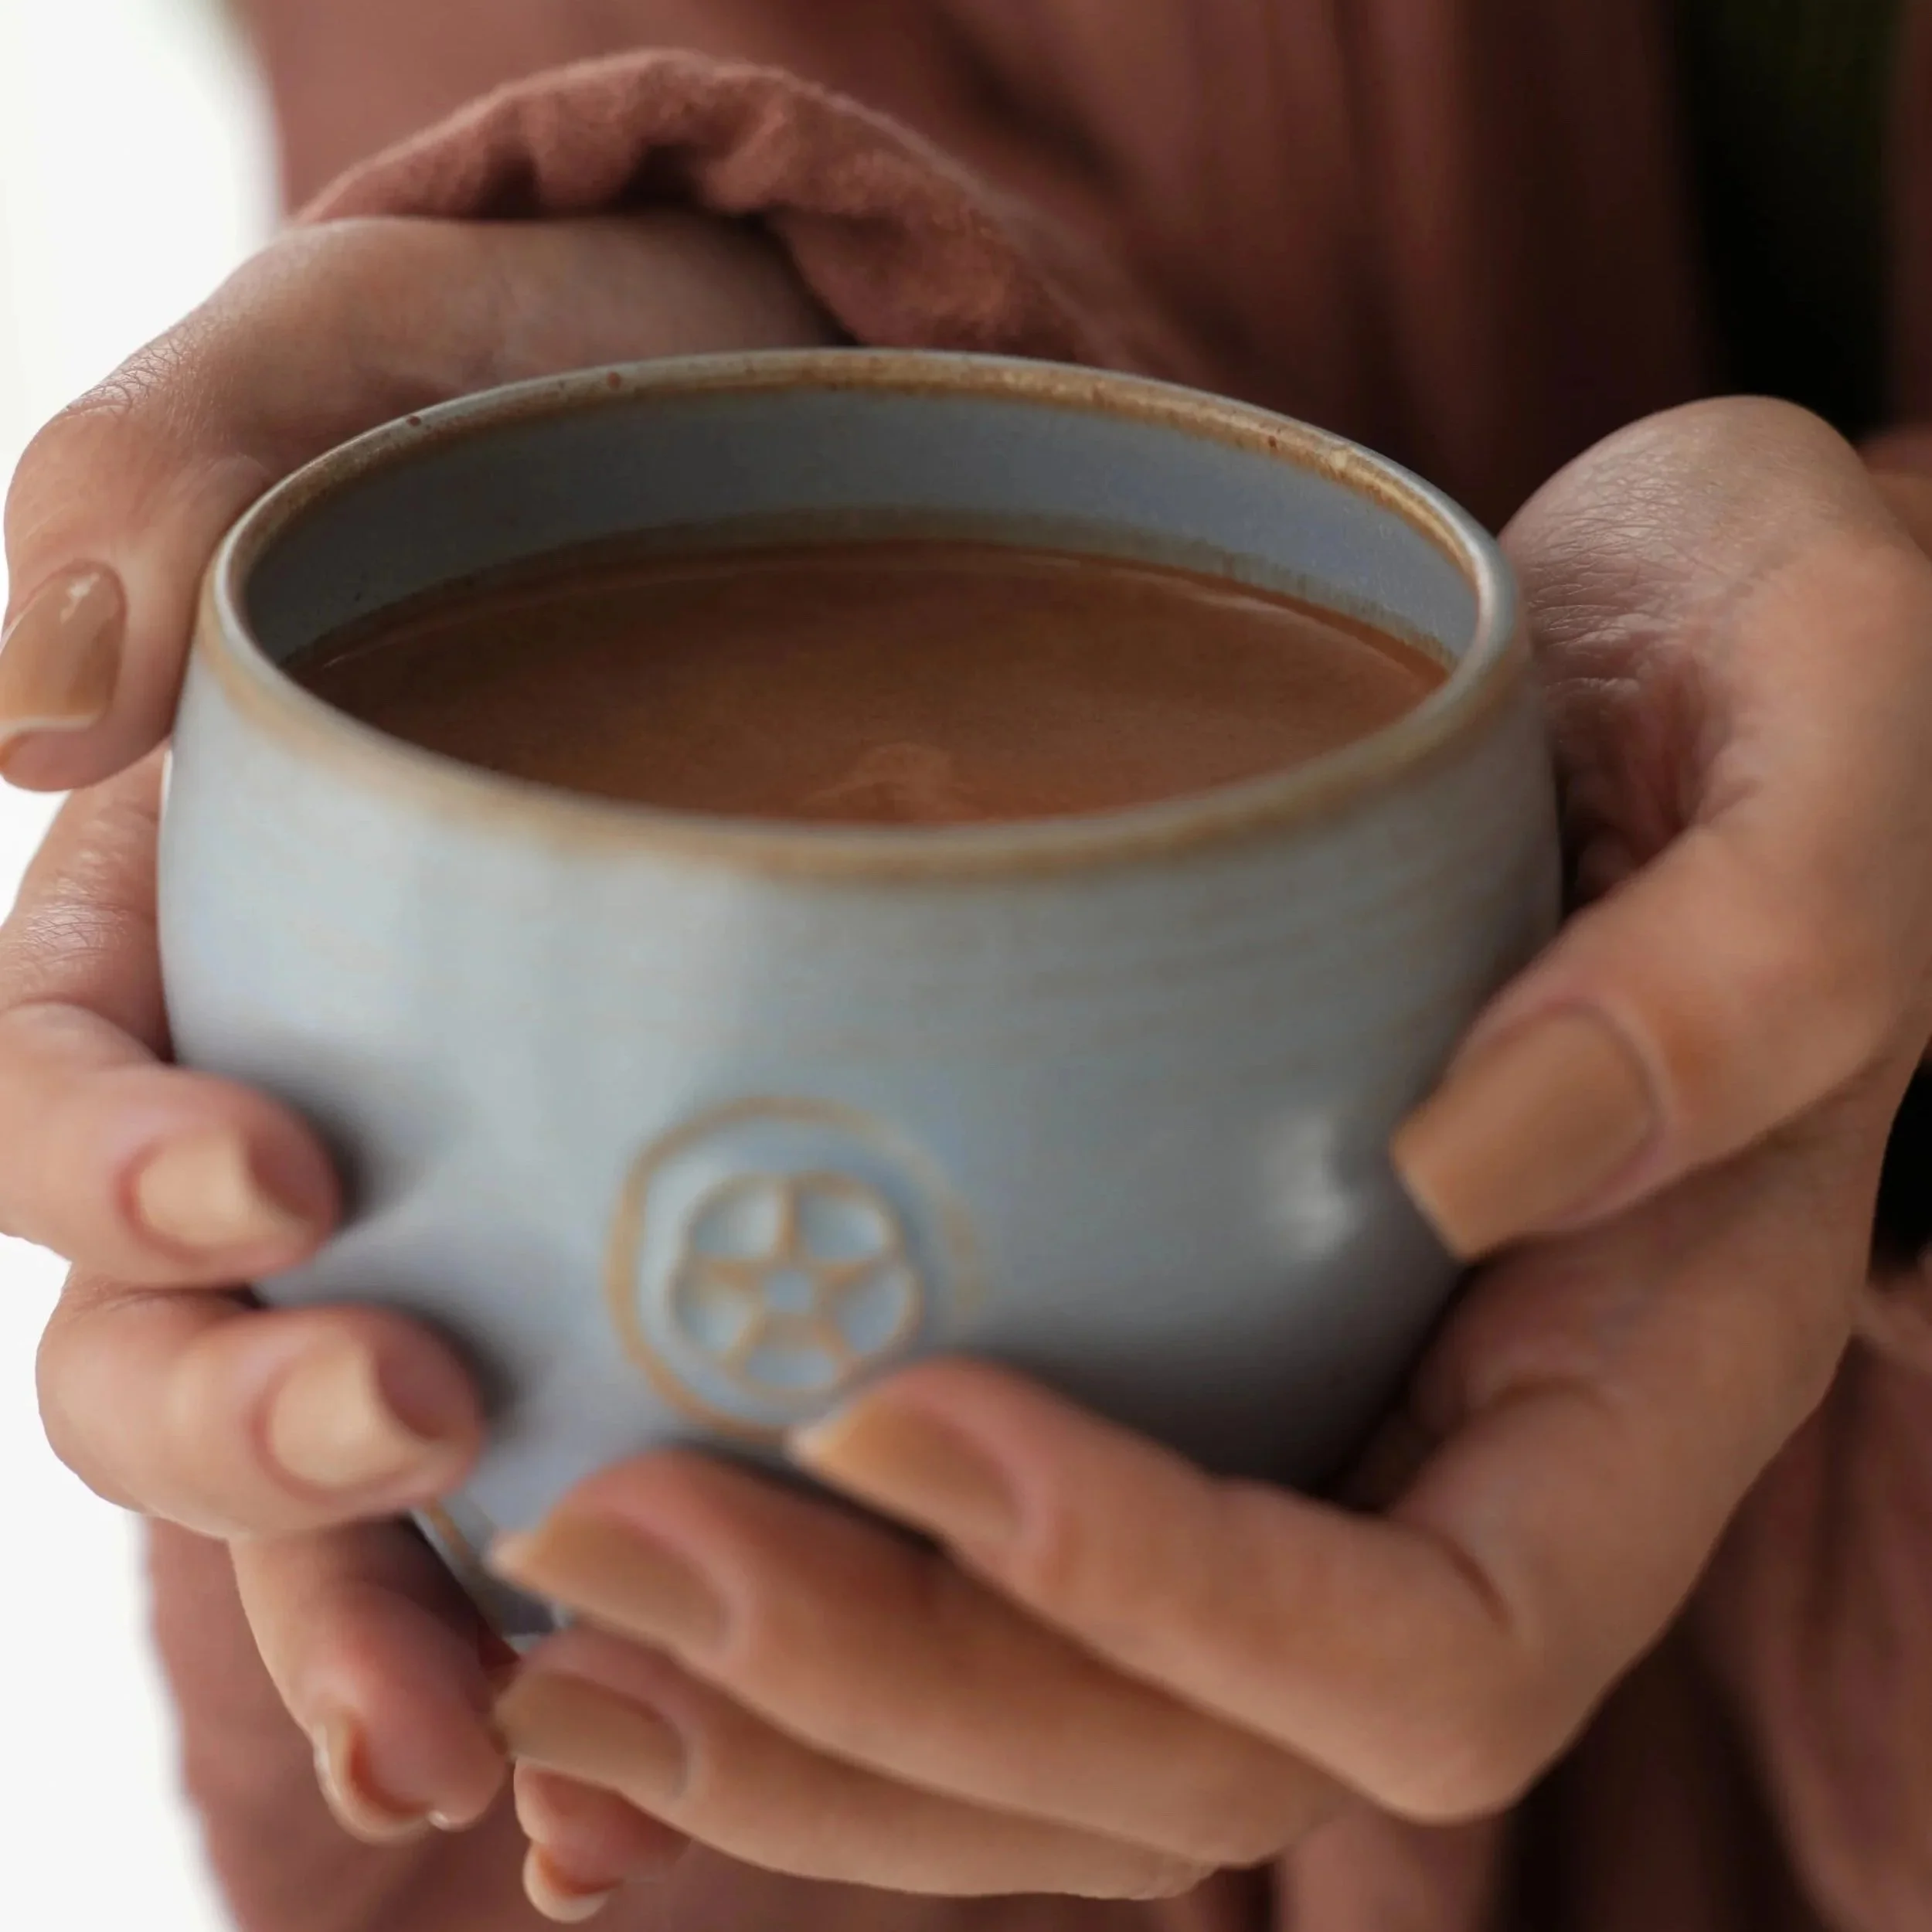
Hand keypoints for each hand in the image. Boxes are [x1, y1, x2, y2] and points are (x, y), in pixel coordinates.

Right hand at [4, 207, 831, 1923]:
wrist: (791, 458)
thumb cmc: (565, 385)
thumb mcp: (366, 358)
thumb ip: (170, 471)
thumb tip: (13, 706)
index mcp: (184, 908)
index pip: (63, 1087)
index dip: (120, 1166)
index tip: (280, 1184)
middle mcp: (299, 1079)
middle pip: (179, 1327)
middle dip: (258, 1431)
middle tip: (422, 1440)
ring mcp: (460, 1192)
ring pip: (351, 1462)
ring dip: (387, 1619)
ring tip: (487, 1762)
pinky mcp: (626, 1252)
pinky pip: (570, 1467)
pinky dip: (576, 1624)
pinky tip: (628, 1773)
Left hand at [469, 399, 1931, 1904]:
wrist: (1634, 656)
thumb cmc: (1770, 666)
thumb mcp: (1834, 726)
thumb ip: (1753, 958)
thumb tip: (1471, 1165)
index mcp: (1641, 1379)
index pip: (1427, 1646)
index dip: (1163, 1595)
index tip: (902, 1410)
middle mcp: (1461, 1468)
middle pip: (1182, 1750)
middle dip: (890, 1689)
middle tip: (607, 1536)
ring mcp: (1302, 1445)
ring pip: (1057, 1746)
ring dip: (791, 1735)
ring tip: (544, 1659)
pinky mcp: (1174, 1370)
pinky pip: (983, 1610)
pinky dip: (790, 1672)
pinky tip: (585, 1653)